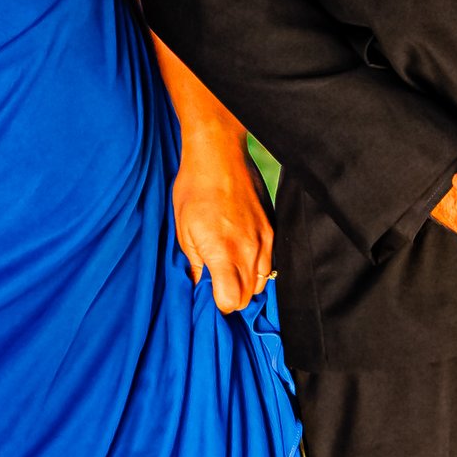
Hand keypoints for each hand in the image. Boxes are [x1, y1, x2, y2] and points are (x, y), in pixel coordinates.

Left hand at [172, 129, 273, 314]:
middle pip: (248, 296)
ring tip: (231, 269)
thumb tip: (199, 283)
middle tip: (217, 283)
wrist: (219, 154)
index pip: (231, 301)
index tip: (210, 293)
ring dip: (247, 282)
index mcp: (222, 253)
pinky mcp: (272, 227)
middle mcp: (248, 250)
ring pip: (262, 280)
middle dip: (233, 295)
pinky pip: (270, 260)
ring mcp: (264, 239)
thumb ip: (195, 262)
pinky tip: (243, 254)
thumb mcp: (184, 228)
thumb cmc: (194, 188)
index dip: (219, 303)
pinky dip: (258, 265)